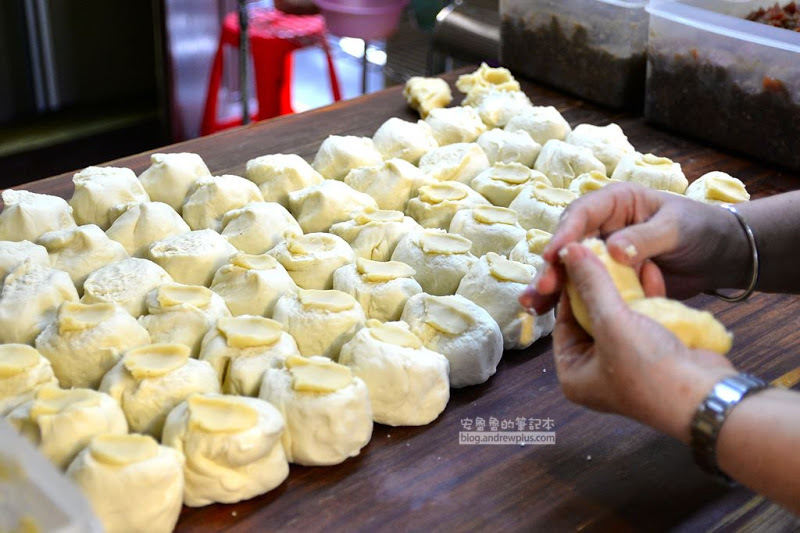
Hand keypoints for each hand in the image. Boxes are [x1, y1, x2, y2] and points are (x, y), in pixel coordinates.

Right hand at [520, 182, 749, 314]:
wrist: (722, 255)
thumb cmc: (702, 229)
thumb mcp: (676, 228)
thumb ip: (645, 238)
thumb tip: (613, 251)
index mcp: (614, 203)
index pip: (581, 214)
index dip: (565, 234)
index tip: (553, 255)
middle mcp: (601, 226)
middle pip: (567, 244)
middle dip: (551, 266)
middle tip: (542, 287)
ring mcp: (602, 253)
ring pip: (568, 269)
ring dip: (549, 287)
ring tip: (531, 305)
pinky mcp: (607, 278)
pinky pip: (583, 288)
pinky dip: (566, 301)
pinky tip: (548, 315)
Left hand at [552, 243, 735, 442]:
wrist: (708, 397)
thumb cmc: (650, 369)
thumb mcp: (612, 322)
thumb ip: (591, 285)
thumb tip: (569, 251)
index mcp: (574, 374)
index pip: (563, 322)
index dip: (569, 290)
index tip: (575, 259)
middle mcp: (596, 370)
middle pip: (589, 317)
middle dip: (598, 285)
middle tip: (598, 251)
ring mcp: (627, 361)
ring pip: (618, 314)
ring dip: (623, 286)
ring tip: (622, 254)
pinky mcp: (654, 352)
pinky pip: (643, 318)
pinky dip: (646, 295)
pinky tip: (649, 268)